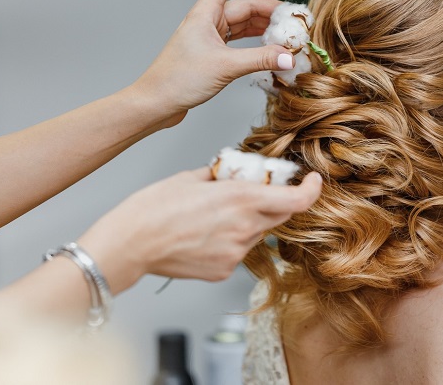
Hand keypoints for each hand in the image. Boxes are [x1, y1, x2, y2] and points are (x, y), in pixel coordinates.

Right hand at [77, 168, 321, 293]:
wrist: (129, 244)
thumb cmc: (153, 207)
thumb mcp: (192, 177)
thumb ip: (222, 175)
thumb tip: (234, 172)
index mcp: (242, 198)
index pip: (296, 199)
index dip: (311, 189)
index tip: (312, 181)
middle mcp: (245, 227)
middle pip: (279, 215)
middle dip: (274, 202)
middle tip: (251, 192)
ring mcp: (236, 253)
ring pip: (257, 234)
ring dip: (248, 222)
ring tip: (213, 216)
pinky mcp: (224, 270)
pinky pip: (238, 251)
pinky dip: (230, 241)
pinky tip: (204, 235)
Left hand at [131, 0, 293, 125]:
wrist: (156, 102)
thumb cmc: (179, 80)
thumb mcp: (225, 67)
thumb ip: (260, 59)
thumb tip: (289, 57)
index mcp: (205, 13)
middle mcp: (207, 21)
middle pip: (244, 5)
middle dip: (271, 11)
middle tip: (294, 23)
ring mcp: (209, 37)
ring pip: (243, 24)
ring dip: (265, 28)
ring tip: (287, 37)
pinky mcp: (211, 54)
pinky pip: (239, 42)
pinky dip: (256, 44)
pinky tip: (270, 50)